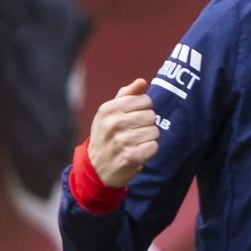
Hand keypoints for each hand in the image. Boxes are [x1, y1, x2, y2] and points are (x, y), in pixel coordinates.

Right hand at [87, 76, 162, 191]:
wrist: (96, 168)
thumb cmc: (106, 136)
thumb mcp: (109, 113)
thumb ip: (126, 95)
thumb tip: (142, 82)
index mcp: (108, 109)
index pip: (144, 100)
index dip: (144, 109)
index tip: (134, 117)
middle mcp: (113, 123)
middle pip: (151, 115)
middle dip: (147, 124)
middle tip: (134, 132)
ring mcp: (122, 141)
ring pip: (154, 131)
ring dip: (148, 138)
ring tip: (135, 142)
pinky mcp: (131, 156)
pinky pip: (154, 146)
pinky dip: (149, 150)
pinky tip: (138, 152)